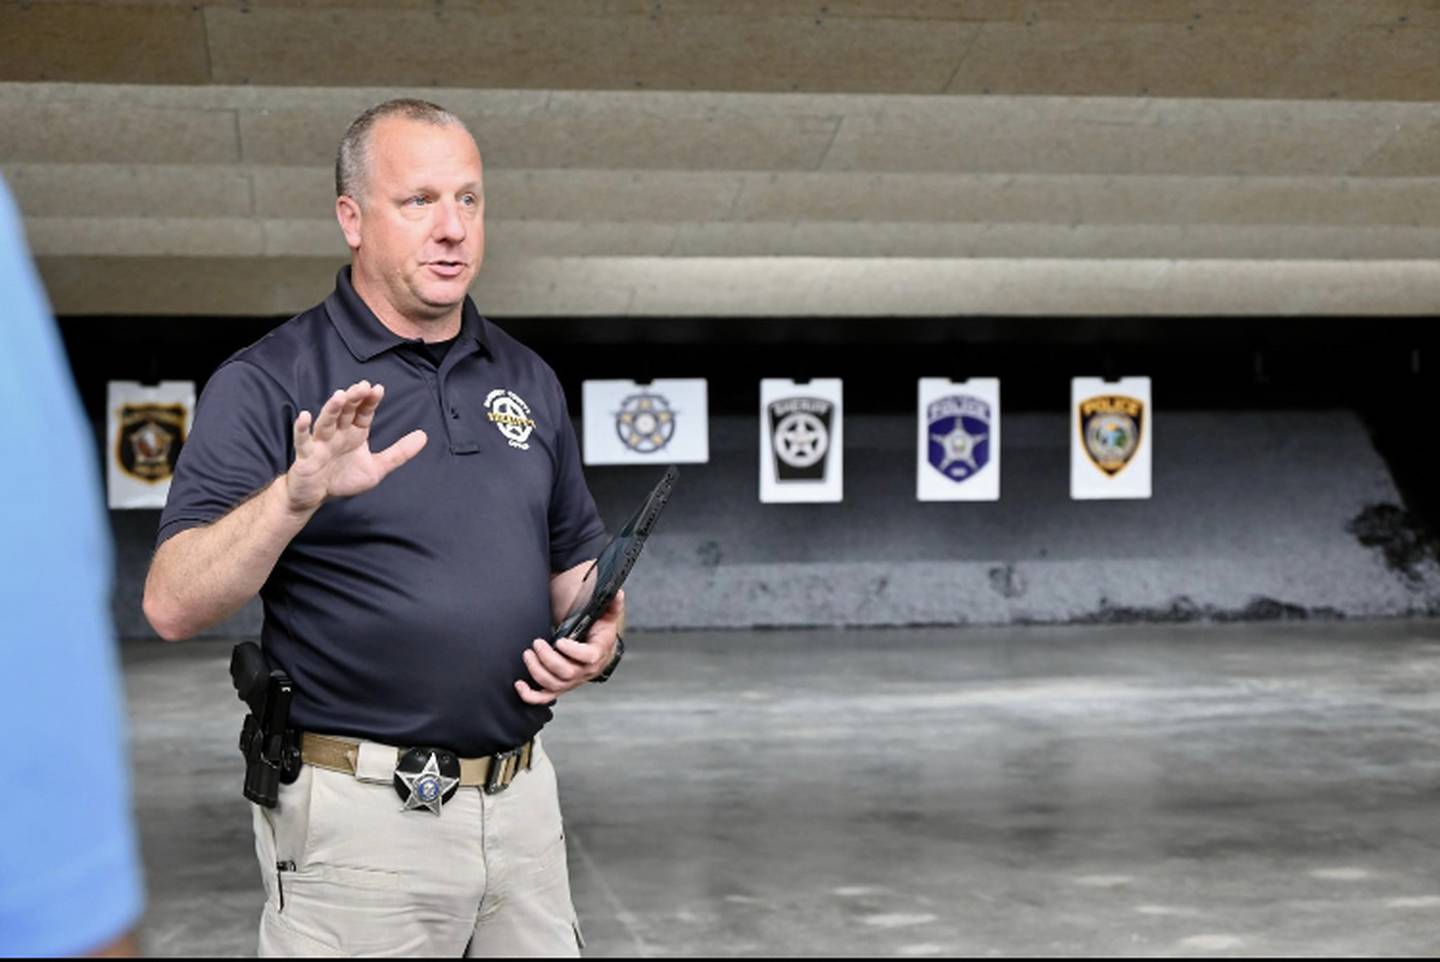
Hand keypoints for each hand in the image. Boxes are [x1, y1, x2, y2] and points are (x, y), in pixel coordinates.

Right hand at [285, 381, 426, 512]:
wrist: (315, 498)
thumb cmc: (343, 479)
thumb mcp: (377, 468)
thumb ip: (399, 453)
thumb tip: (424, 435)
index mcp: (354, 433)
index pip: (363, 413)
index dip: (370, 401)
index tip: (378, 389)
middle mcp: (337, 434)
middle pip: (345, 412)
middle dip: (353, 399)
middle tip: (362, 387)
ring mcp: (320, 443)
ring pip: (325, 422)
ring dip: (331, 409)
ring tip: (339, 396)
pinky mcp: (305, 456)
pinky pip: (302, 441)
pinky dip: (301, 428)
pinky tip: (304, 416)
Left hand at [515, 590, 624, 705]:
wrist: (598, 650)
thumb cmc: (600, 632)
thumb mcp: (608, 616)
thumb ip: (612, 604)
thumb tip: (617, 593)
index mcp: (597, 654)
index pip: (588, 658)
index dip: (573, 652)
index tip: (559, 640)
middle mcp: (584, 672)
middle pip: (566, 673)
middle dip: (548, 659)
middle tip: (536, 643)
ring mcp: (571, 681)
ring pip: (553, 685)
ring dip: (537, 671)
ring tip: (528, 654)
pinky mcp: (560, 686)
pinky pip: (545, 697)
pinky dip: (530, 696)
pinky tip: (519, 685)